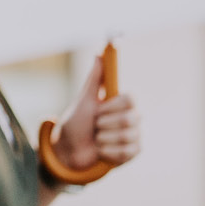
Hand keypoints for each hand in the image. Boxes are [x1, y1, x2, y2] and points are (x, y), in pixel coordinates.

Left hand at [52, 53, 140, 171]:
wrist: (69, 150)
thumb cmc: (77, 123)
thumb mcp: (83, 100)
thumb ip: (94, 78)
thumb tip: (99, 53)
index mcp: (122, 102)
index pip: (131, 98)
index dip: (113, 106)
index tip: (99, 109)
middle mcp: (132, 117)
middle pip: (131, 119)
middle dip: (105, 124)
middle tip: (95, 126)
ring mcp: (135, 135)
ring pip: (128, 137)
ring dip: (104, 139)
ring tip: (97, 139)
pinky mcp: (134, 152)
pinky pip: (127, 152)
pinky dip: (108, 152)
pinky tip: (102, 150)